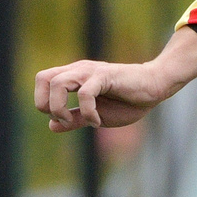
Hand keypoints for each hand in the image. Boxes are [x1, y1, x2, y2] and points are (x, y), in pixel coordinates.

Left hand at [32, 59, 168, 131]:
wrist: (154, 89)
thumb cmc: (127, 101)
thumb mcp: (95, 115)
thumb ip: (74, 119)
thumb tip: (51, 125)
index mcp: (74, 76)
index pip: (42, 80)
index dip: (43, 102)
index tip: (63, 119)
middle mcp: (78, 71)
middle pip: (44, 78)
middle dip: (45, 104)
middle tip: (63, 119)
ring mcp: (91, 72)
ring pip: (59, 83)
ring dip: (60, 107)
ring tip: (77, 120)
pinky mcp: (105, 77)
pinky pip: (85, 93)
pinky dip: (87, 111)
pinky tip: (97, 122)